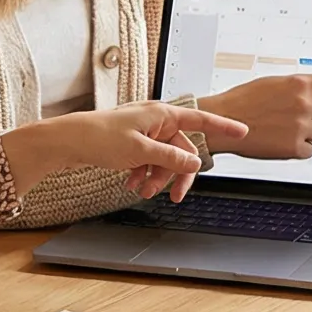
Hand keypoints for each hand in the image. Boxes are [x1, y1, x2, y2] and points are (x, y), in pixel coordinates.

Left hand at [2, 101, 245, 203]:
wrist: (68, 141)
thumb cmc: (100, 137)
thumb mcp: (140, 151)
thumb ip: (170, 158)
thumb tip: (194, 163)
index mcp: (161, 114)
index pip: (200, 120)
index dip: (223, 127)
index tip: (243, 130)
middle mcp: (155, 120)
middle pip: (180, 149)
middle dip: (175, 173)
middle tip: (175, 197)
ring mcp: (143, 131)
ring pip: (163, 158)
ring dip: (156, 177)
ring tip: (141, 192)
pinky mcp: (131, 142)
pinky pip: (148, 160)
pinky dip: (143, 174)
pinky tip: (131, 184)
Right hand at [199, 69, 311, 158]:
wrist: (222, 122)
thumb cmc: (246, 101)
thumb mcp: (275, 84)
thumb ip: (302, 88)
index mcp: (301, 83)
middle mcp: (305, 103)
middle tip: (289, 116)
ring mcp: (302, 126)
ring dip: (307, 133)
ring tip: (281, 128)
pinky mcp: (296, 148)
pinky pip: (310, 150)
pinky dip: (298, 149)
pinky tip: (279, 141)